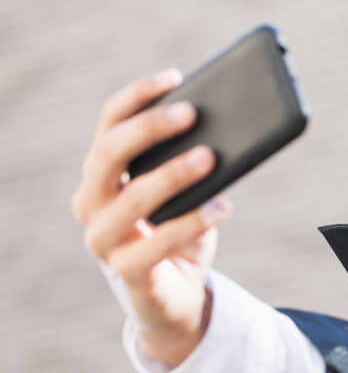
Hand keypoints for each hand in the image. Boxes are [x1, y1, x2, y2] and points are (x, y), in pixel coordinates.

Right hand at [72, 70, 229, 367]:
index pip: (109, 123)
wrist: (178, 296)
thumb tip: (231, 127)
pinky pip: (156, 243)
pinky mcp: (126, 271)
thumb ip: (196, 163)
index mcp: (102, 173)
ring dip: (172, 174)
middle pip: (109, 153)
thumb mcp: (189, 193)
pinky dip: (191, 222)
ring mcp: (103, 238)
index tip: (176, 76)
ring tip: (211, 157)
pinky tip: (222, 207)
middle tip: (192, 114)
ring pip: (131, 198)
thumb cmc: (180, 232)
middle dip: (150, 128)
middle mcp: (92, 201)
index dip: (138, 96)